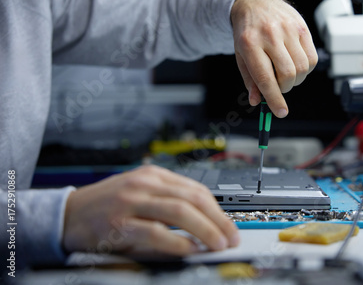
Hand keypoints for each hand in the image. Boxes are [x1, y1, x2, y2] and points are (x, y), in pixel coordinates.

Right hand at [62, 165, 238, 255]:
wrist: (67, 214)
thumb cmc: (107, 206)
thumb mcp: (140, 195)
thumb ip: (168, 204)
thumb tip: (203, 227)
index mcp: (153, 175)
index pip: (196, 188)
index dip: (218, 209)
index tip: (229, 225)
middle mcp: (144, 184)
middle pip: (192, 198)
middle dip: (218, 219)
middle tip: (231, 237)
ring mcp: (131, 201)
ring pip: (179, 211)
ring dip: (205, 229)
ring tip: (218, 244)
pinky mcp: (119, 223)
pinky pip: (156, 232)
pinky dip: (177, 242)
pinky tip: (190, 249)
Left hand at [231, 0, 317, 117]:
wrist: (255, 2)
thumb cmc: (247, 32)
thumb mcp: (241, 55)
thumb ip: (250, 79)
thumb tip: (256, 101)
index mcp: (250, 44)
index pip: (265, 78)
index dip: (274, 99)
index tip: (280, 112)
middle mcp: (270, 35)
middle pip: (288, 74)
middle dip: (285, 88)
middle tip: (279, 85)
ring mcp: (288, 29)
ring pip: (302, 68)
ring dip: (296, 80)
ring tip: (286, 74)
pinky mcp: (302, 27)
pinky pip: (312, 58)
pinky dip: (306, 69)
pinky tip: (296, 63)